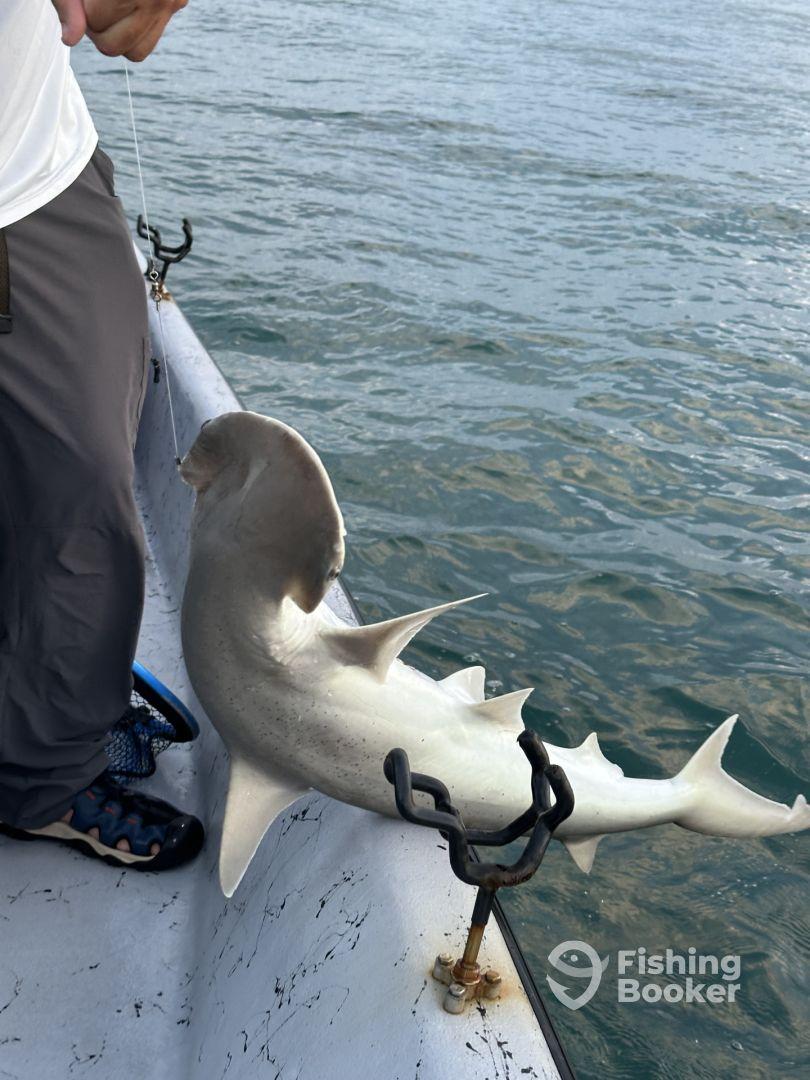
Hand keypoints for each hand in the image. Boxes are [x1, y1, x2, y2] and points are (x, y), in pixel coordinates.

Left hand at [51, 0, 187, 61]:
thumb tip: (70, 39)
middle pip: (112, 45)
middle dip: (96, 28)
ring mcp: (170, 4)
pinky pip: (149, 43)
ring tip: (108, 11)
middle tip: (92, 5)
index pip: (95, 21)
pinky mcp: (177, 5)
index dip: (82, 10)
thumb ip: (68, 0)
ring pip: (133, 53)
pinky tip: (125, 12)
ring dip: (114, 36)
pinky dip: (133, 34)